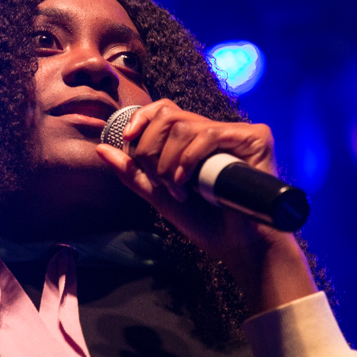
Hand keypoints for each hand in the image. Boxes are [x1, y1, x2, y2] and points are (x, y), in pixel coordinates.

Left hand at [96, 100, 316, 312]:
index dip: (142, 118)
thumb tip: (101, 149)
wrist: (237, 246)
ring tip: (179, 190)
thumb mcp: (160, 195)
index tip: (127, 139)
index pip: (164, 110)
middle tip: (161, 182)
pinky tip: (188, 181)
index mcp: (194, 140)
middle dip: (152, 149)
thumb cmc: (204, 223)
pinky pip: (211, 134)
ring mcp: (237, 133)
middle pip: (169, 115)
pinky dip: (190, 157)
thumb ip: (133, 172)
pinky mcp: (256, 138)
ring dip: (170, 162)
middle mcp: (216, 131)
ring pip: (185, 125)